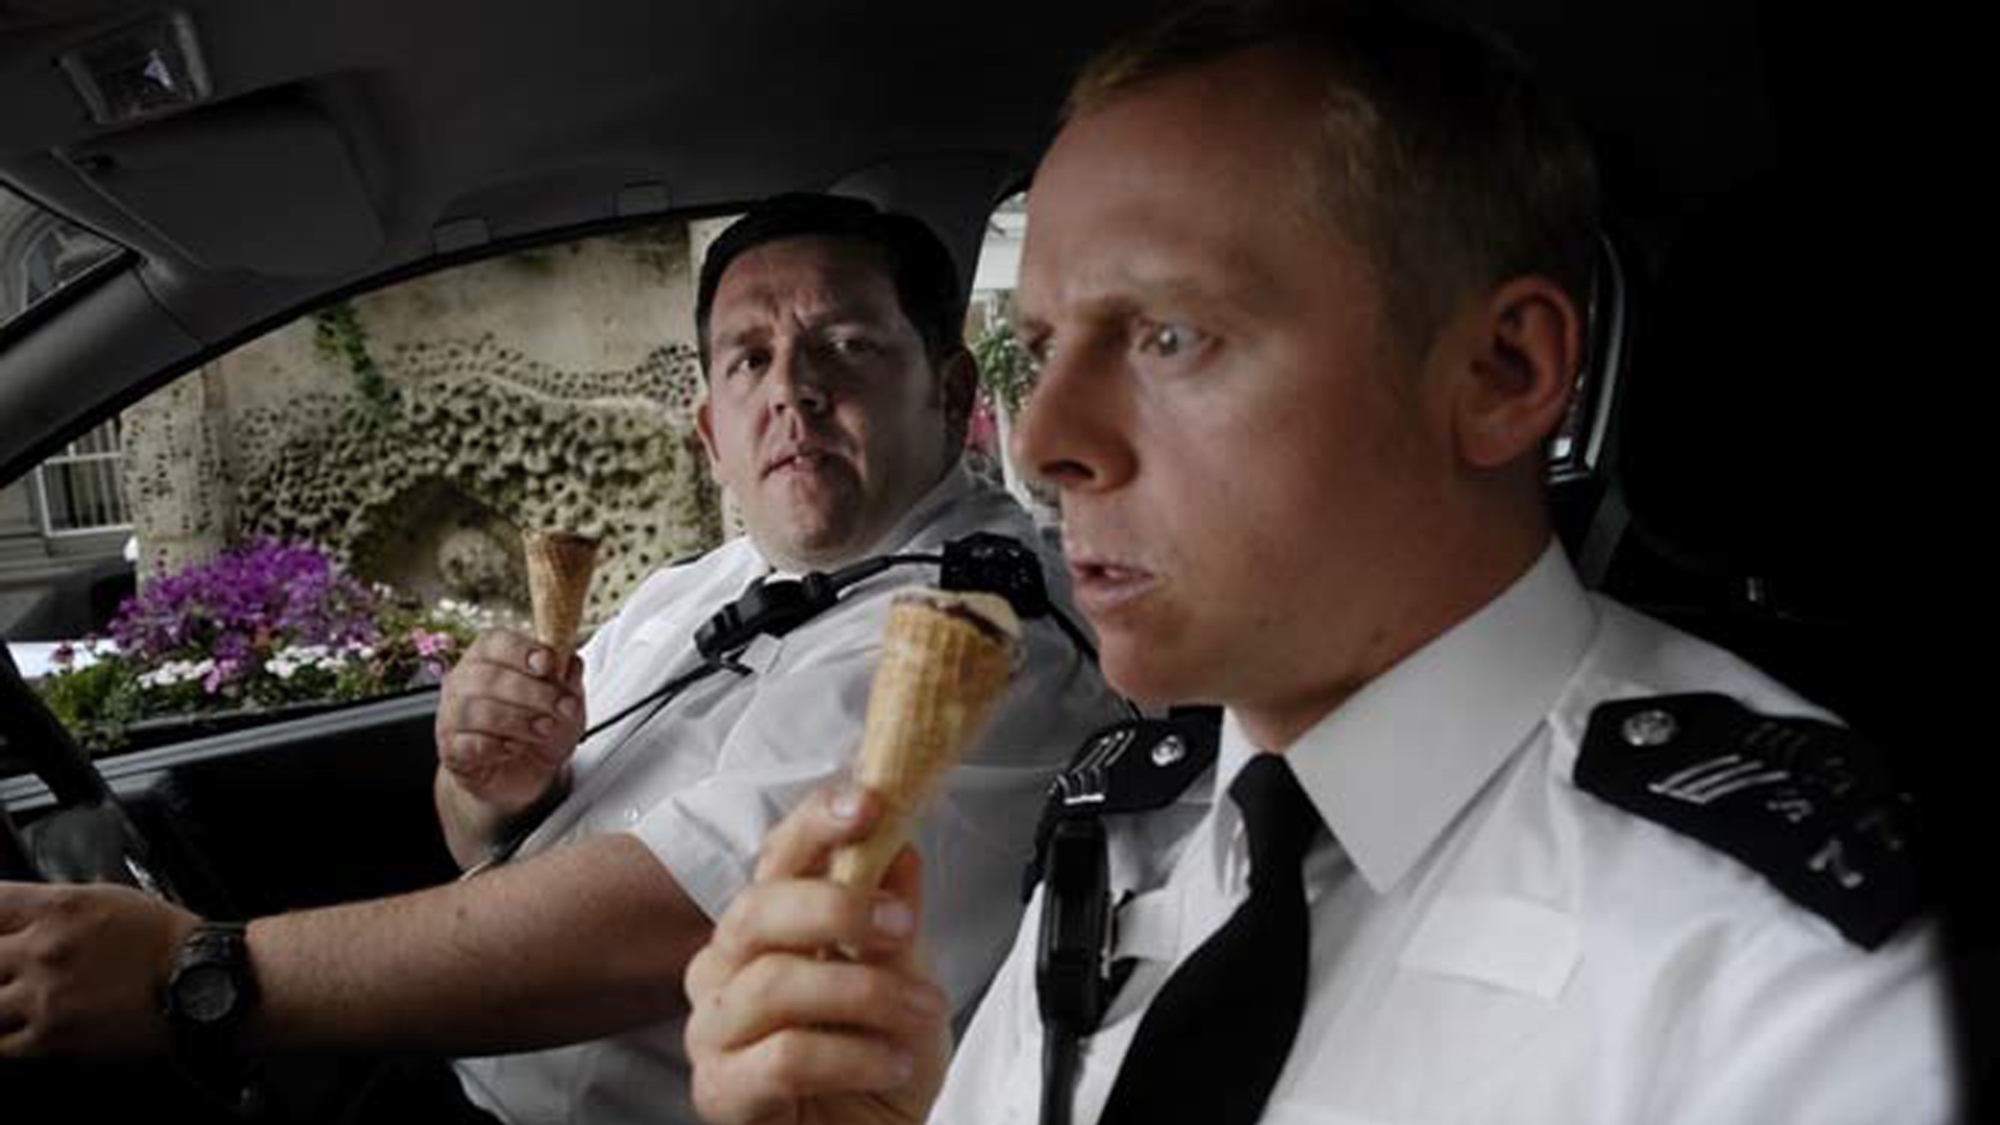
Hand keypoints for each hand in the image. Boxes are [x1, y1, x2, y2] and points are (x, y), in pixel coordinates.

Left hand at [0, 881, 199, 1056]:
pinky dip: (3, 1038)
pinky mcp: (51, 1038)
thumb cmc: (166, 941)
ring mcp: (44, 996)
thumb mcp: (110, 899)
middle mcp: (44, 949)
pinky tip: (16, 1030)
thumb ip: (57, 906)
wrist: (203, 984)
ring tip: (12, 1002)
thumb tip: (20, 915)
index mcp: (59, 907)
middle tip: (10, 974)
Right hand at [436, 629, 586, 816]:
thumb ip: (568, 679)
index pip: (495, 642)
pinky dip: (498, 747)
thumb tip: (571, 662)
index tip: (548, 664)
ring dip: (518, 720)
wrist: (523, 774)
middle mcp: (464, 682)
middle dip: (533, 692)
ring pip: (477, 710)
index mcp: (490, 657)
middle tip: (561, 707)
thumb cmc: (540, 728)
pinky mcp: (451, 749)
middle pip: (487, 676)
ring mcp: (452, 716)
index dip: (522, 651)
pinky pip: (470, 744)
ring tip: (544, 730)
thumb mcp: (566, 700)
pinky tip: (515, 748)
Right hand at [685, 784, 950, 1124]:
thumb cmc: (878, 1062)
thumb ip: (896, 913)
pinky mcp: (721, 1091)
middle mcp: (725, 969)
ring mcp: (715, 1031)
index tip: (867, 802)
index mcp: (765, 927)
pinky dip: (854, 1055)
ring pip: (776, 984)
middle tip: (903, 924)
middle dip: (839, 907)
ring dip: (867, 993)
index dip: (816, 823)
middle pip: (757, 910)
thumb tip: (901, 848)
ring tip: (921, 1011)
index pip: (776, 857)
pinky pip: (785, 1057)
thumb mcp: (908, 976)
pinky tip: (890, 1061)